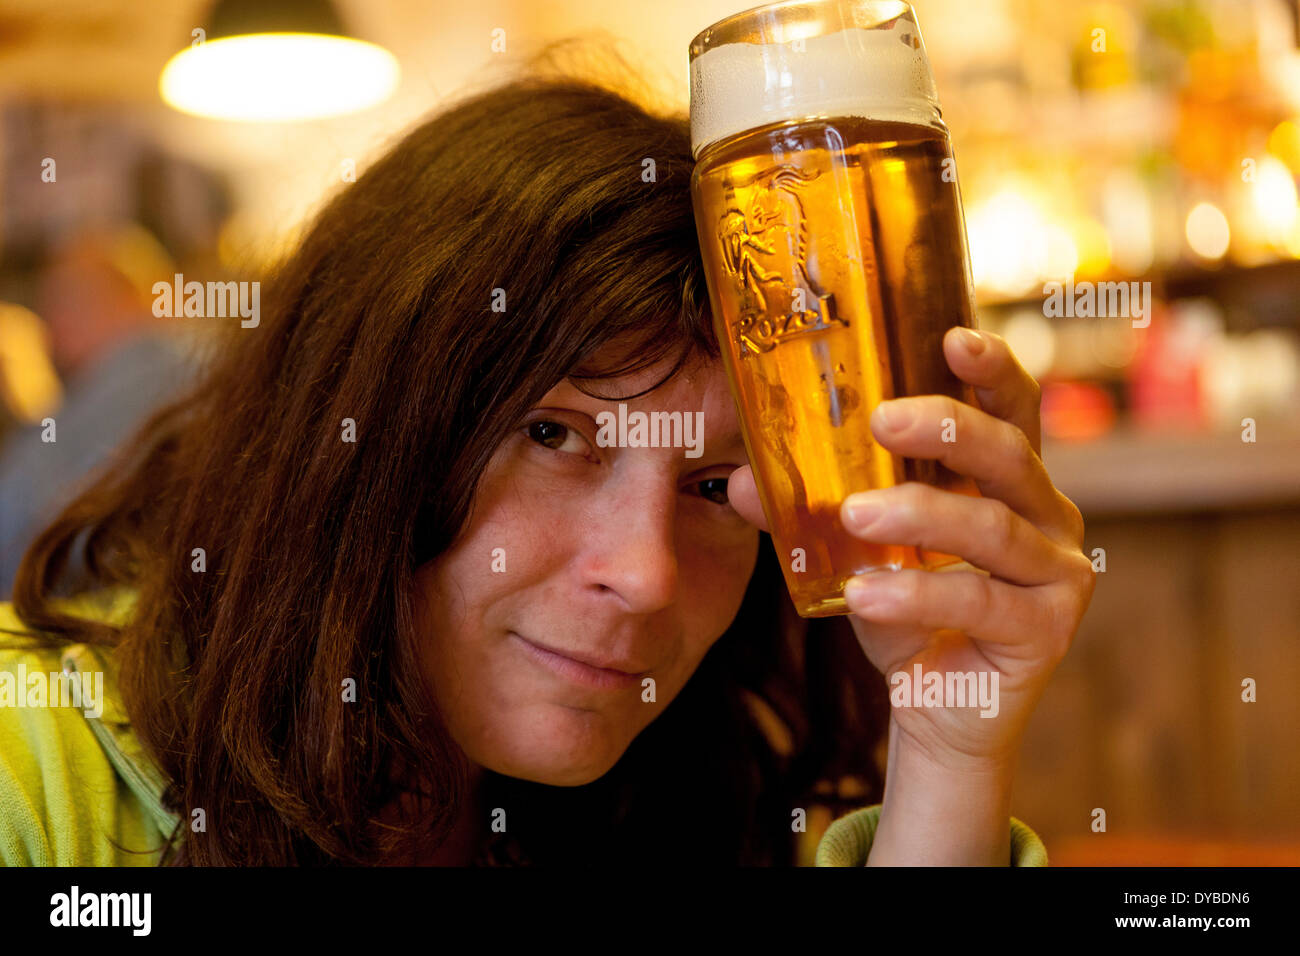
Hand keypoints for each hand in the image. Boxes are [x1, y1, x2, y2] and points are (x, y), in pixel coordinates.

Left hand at [727, 326, 1095, 862]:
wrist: (936, 710)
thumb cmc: (907, 612)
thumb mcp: (858, 552)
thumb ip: (811, 511)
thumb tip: (737, 480)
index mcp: (1007, 480)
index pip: (1010, 408)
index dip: (990, 368)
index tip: (949, 335)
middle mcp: (1047, 514)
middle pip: (1008, 453)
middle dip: (946, 429)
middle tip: (880, 419)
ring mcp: (1057, 572)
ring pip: (992, 528)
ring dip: (919, 516)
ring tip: (854, 515)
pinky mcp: (1047, 629)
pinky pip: (980, 601)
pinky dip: (917, 593)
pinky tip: (864, 593)